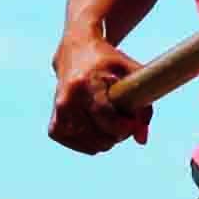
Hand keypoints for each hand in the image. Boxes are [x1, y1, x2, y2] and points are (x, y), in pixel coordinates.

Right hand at [49, 36, 151, 154]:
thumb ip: (143, 105)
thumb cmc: (109, 62)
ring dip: (109, 139)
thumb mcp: (131, 71)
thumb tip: (142, 141)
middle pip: (100, 135)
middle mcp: (67, 100)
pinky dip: (95, 142)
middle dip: (119, 132)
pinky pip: (82, 146)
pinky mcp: (54, 128)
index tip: (134, 122)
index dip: (123, 125)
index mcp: (84, 83)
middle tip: (125, 118)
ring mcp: (59, 116)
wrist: (75, 51)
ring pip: (93, 146)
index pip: (104, 115)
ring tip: (112, 119)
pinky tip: (98, 126)